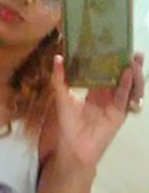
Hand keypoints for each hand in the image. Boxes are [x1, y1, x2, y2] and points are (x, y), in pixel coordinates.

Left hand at [51, 52, 144, 168]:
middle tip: (131, 49)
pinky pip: (124, 97)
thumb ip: (60, 79)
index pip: (106, 71)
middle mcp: (108, 96)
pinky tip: (128, 74)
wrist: (73, 147)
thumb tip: (57, 57)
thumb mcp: (62, 98)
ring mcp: (115, 104)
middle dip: (128, 63)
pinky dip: (127, 85)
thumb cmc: (68, 124)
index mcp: (95, 91)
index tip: (116, 45)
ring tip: (134, 60)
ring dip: (133, 73)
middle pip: (121, 76)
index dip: (112, 59)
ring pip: (128, 85)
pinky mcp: (119, 114)